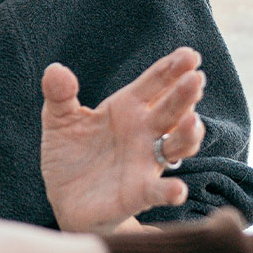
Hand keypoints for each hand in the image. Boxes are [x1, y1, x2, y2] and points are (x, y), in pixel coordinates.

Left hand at [41, 47, 206, 233]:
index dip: (172, 68)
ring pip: (176, 146)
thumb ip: (59, 95)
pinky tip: (177, 191)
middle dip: (184, 94)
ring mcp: (145, 162)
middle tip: (196, 78)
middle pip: (171, 109)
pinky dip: (169, 191)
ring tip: (193, 122)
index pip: (154, 84)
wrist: (64, 198)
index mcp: (127, 109)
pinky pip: (159, 192)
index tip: (190, 54)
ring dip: (187, 135)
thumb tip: (55, 70)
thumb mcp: (59, 120)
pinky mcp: (139, 193)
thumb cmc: (70, 153)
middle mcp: (144, 133)